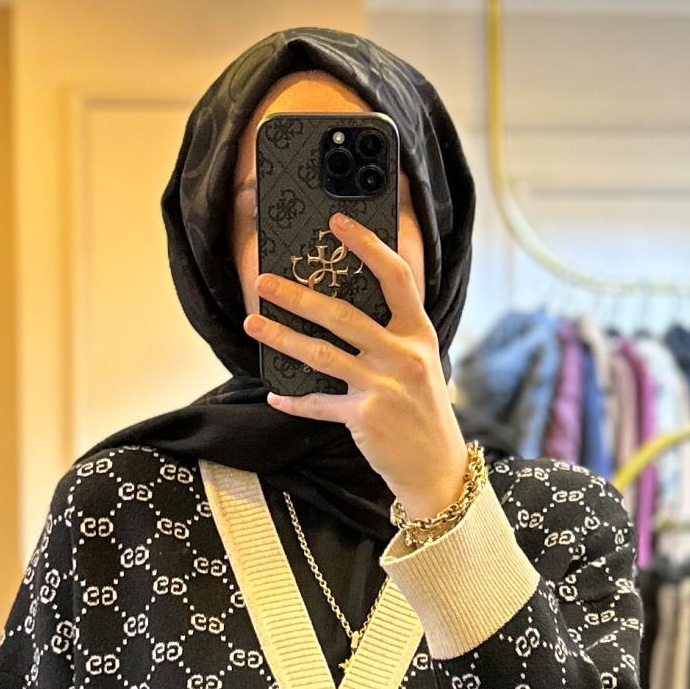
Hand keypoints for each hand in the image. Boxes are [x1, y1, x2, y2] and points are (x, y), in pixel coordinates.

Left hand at [245, 210, 469, 520]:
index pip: (395, 277)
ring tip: (253, 324)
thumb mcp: (420, 363)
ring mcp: (383, 386)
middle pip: (343, 315)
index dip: (367, 245)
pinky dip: (294, 401)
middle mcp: (402, 355)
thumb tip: (341, 306)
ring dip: (282, 338)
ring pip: (321, 354)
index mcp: (418, 333)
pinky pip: (318, 404)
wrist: (436, 466)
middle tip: (265, 281)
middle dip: (298, 296)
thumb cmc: (423, 410)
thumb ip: (392, 334)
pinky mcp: (364, 417)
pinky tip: (275, 396)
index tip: (338, 222)